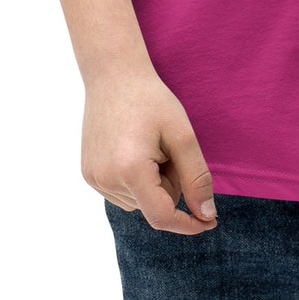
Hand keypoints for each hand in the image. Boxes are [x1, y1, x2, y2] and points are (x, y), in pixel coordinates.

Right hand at [81, 66, 219, 234]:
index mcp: (130, 169)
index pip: (162, 216)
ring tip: (148, 145)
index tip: (210, 221)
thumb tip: (206, 215)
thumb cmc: (151, 100)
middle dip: (169, 184)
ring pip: (139, 202)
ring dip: (153, 182)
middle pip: (153, 206)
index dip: (188, 224)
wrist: (113, 75)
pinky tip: (134, 149)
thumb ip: (196, 177)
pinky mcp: (88, 174)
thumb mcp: (182, 134)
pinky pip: (123, 193)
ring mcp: (94, 178)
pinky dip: (137, 180)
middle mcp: (106, 179)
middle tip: (166, 147)